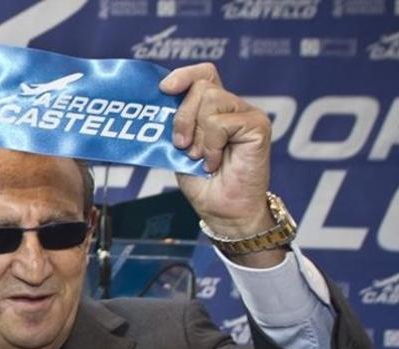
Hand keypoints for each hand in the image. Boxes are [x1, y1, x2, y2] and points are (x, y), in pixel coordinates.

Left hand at [162, 63, 272, 238]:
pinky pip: (221, 122)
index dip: (184, 75)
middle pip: (201, 87)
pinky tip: (216, 161)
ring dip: (198, 134)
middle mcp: (232, 106)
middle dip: (182, 118)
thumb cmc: (202, 181)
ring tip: (201, 156)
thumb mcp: (178, 146)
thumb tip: (154, 102)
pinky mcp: (258, 125)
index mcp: (214, 108)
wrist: (221, 209)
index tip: (164, 89)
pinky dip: (211, 145)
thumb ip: (173, 122)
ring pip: (210, 100)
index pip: (203, 74)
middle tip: (183, 146)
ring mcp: (248, 113)